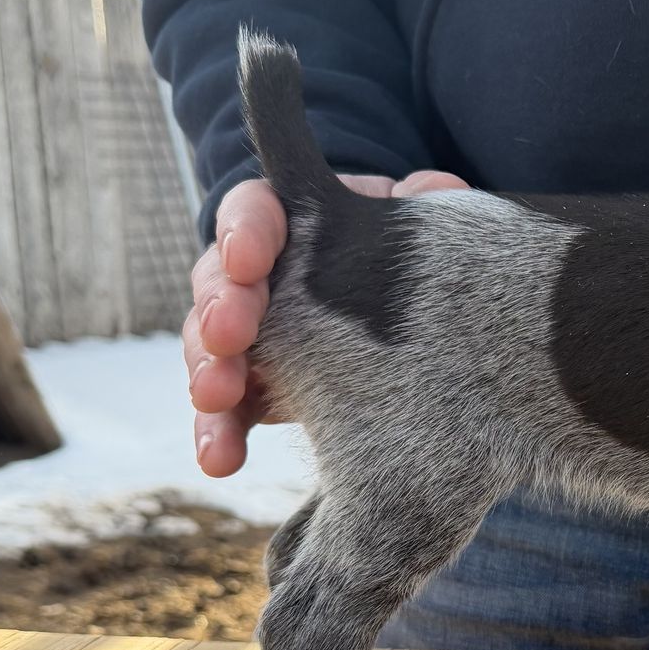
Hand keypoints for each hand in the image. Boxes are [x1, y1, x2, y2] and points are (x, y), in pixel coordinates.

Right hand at [184, 169, 467, 475]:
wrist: (418, 323)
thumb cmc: (407, 258)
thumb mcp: (419, 229)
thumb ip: (426, 207)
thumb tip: (440, 190)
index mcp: (292, 223)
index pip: (254, 212)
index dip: (246, 230)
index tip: (251, 258)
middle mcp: (257, 276)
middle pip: (219, 283)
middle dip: (218, 308)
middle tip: (230, 336)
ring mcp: (250, 336)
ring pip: (209, 349)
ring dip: (208, 374)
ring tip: (217, 400)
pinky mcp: (256, 389)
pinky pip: (228, 411)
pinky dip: (220, 433)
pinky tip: (221, 459)